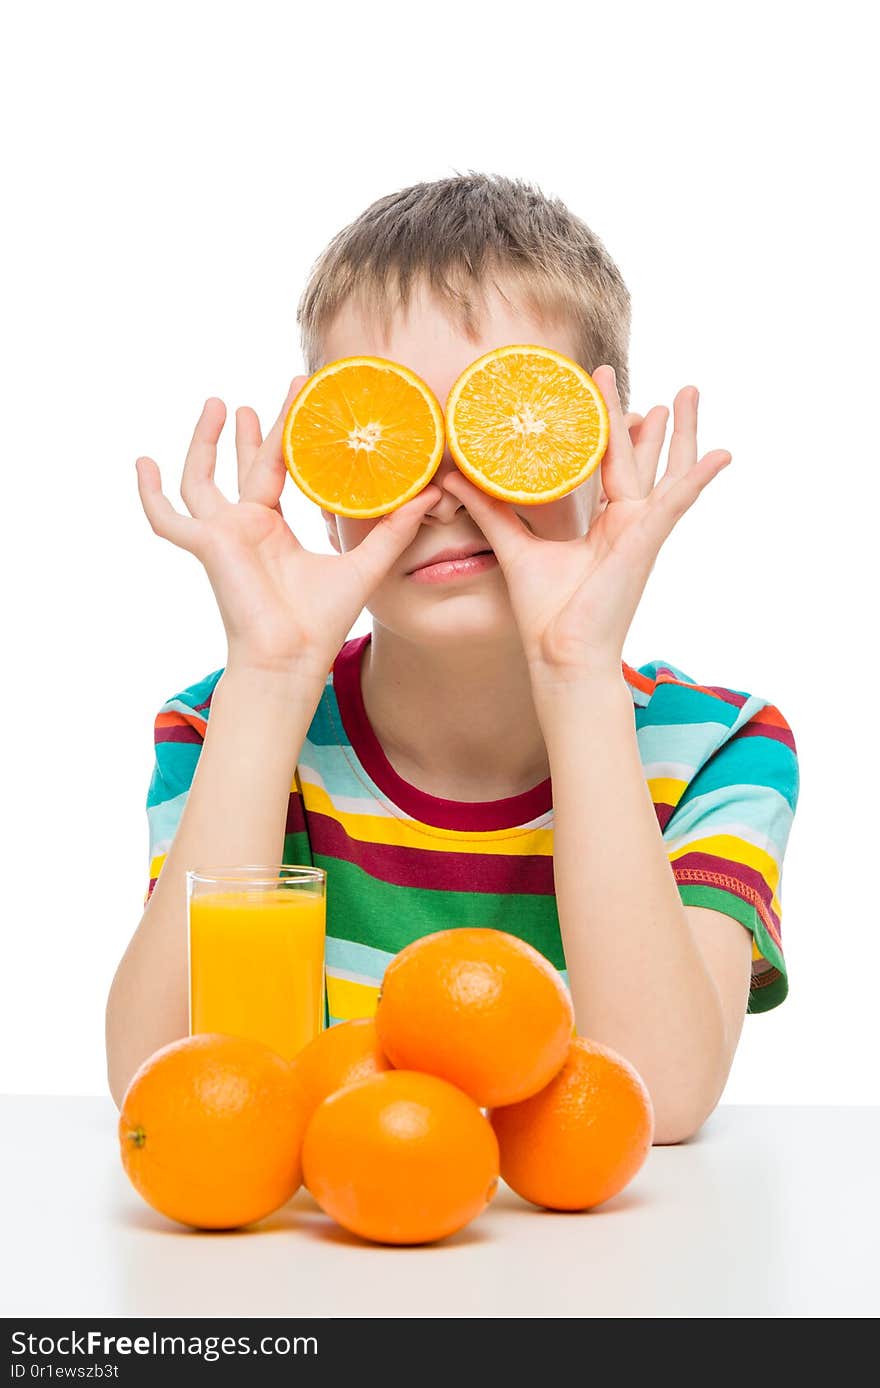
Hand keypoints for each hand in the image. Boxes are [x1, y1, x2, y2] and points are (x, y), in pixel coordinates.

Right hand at [136, 377, 441, 677]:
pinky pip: (168, 518)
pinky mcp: (205, 545)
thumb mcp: (364, 565)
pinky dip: (150, 494)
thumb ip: (394, 528)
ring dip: (204, 443)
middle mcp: (244, 528)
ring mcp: (220, 535)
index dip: (286, 434)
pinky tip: (141, 462)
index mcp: (273, 531)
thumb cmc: (320, 623)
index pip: (277, 470)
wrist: (291, 658)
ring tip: (219, 403)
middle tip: (262, 396)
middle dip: (249, 431)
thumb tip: (432, 492)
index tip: (299, 398)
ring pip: (201, 479)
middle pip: (241, 466)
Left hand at [443, 365, 731, 682]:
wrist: (560, 655)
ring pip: (667, 471)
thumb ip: (492, 511)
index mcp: (604, 526)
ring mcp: (641, 532)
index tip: (594, 388)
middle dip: (642, 418)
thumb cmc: (546, 614)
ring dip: (681, 432)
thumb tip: (457, 477)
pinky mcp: (646, 542)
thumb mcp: (515, 547)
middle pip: (639, 459)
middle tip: (646, 379)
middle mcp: (628, 524)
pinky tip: (722, 454)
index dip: (604, 427)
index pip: (606, 465)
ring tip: (689, 392)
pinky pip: (676, 503)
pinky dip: (698, 478)